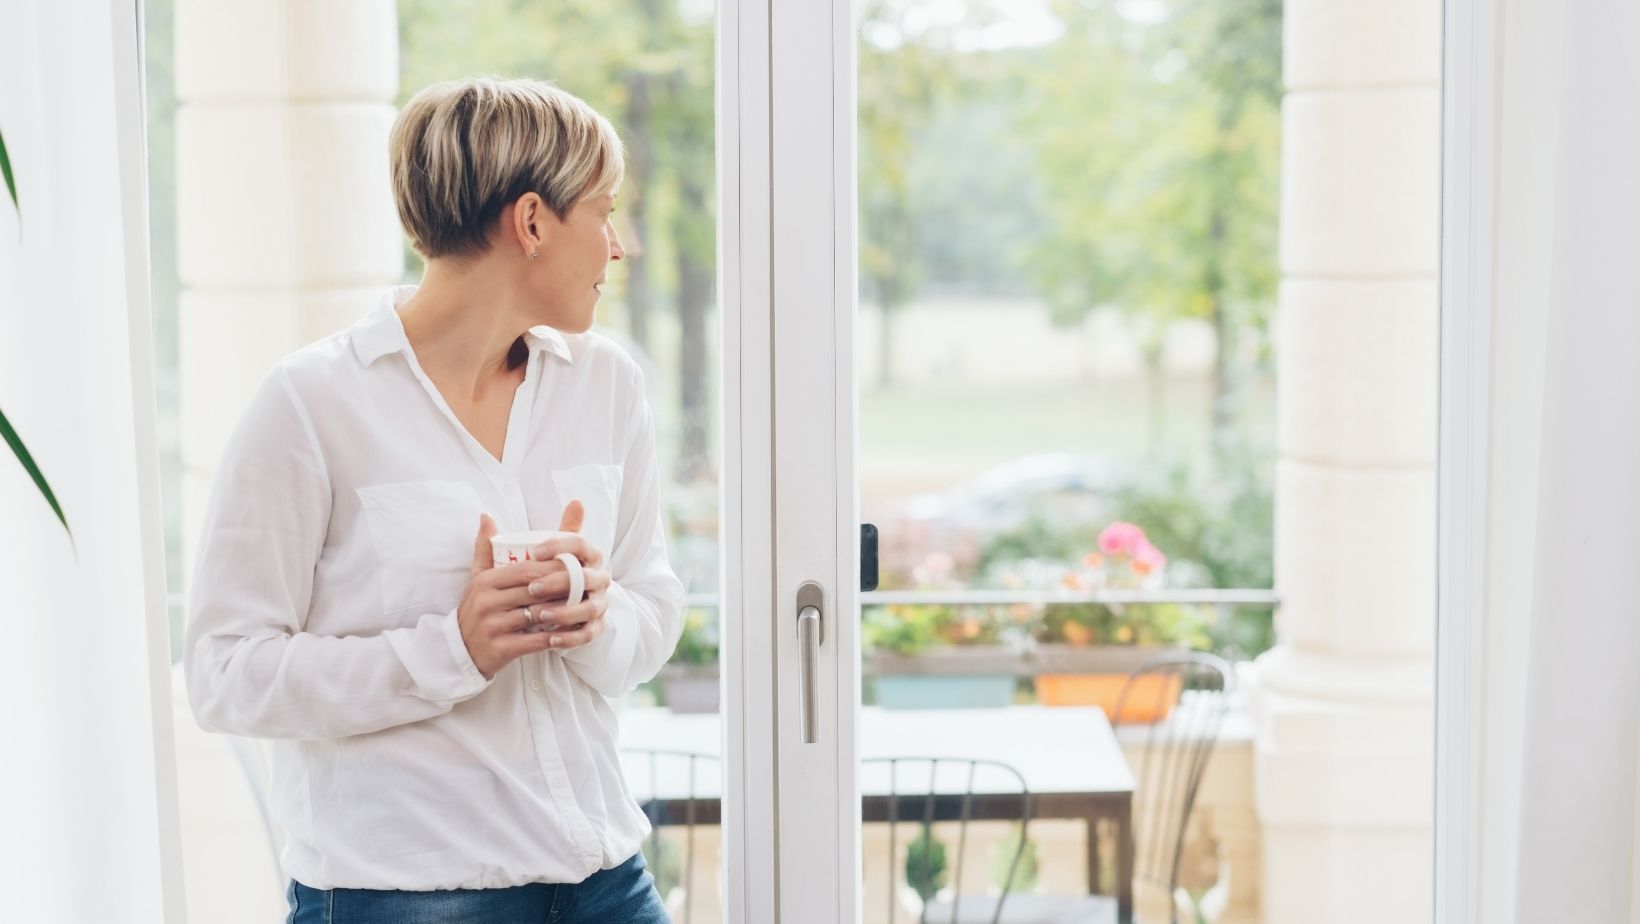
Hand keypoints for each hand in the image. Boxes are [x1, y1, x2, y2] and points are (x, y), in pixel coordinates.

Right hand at [455, 507, 608, 678]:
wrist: (460, 649)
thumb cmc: (476, 608)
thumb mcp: (477, 577)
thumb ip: (485, 547)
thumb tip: (486, 515)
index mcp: (486, 581)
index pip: (526, 568)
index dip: (554, 566)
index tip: (575, 565)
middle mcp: (487, 601)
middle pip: (535, 590)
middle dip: (563, 587)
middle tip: (587, 585)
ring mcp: (493, 625)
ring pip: (538, 614)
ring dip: (564, 611)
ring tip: (584, 606)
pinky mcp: (501, 648)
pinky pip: (535, 641)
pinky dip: (555, 637)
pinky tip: (571, 632)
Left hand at [526, 500, 612, 652]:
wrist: (559, 610)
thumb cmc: (543, 581)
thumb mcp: (531, 562)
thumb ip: (512, 540)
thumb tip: (485, 515)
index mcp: (587, 556)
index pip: (579, 543)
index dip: (559, 546)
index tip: (533, 552)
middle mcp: (599, 577)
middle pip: (585, 576)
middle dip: (559, 582)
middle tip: (531, 588)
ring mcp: (600, 602)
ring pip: (589, 607)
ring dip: (566, 612)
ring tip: (541, 616)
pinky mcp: (597, 626)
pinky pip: (589, 633)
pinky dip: (571, 637)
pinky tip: (552, 640)